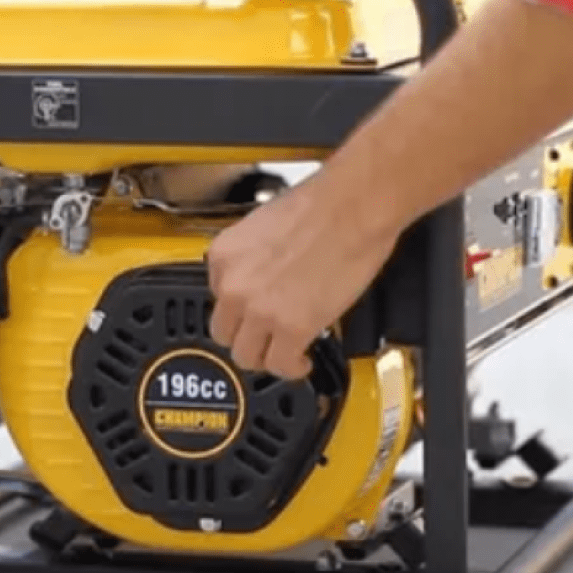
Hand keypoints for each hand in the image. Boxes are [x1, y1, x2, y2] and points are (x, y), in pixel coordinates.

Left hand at [206, 173, 399, 379]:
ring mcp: (259, 310)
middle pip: (224, 332)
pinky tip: (302, 361)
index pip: (218, 296)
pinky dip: (291, 368)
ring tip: (283, 352)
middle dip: (246, 336)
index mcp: (224, 255)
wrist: (354, 206)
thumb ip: (255, 257)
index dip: (241, 306)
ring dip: (265, 356)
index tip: (255, 309)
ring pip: (245, 355)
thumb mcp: (266, 225)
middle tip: (265, 336)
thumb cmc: (323, 204)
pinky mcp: (292, 329)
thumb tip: (264, 274)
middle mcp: (234, 285)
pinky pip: (280, 364)